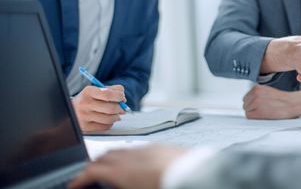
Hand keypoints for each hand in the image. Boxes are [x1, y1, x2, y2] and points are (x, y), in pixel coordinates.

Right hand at [69, 145, 186, 188]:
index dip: (79, 179)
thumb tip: (107, 182)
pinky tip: (133, 163)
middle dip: (93, 166)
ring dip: (109, 158)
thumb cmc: (167, 185)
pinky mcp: (160, 146)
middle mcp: (131, 156)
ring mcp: (146, 149)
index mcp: (121, 171)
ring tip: (108, 169)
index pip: (91, 171)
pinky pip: (137, 148)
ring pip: (120, 150)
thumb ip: (117, 186)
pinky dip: (128, 155)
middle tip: (88, 177)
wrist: (195, 175)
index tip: (74, 185)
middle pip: (103, 156)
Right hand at [72, 85, 126, 131]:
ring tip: (116, 114)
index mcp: (88, 92)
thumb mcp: (96, 89)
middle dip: (120, 108)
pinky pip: (105, 126)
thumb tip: (123, 98)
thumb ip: (112, 90)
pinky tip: (108, 119)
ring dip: (117, 116)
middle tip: (122, 108)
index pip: (108, 94)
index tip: (122, 97)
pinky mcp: (85, 127)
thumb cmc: (88, 99)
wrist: (71, 109)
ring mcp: (84, 116)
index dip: (119, 96)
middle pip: (110, 108)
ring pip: (109, 119)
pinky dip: (110, 123)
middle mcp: (85, 104)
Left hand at [243, 85, 300, 118]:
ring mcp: (256, 103)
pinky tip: (263, 116)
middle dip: (251, 108)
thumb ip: (258, 95)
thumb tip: (249, 102)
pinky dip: (255, 118)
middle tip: (262, 111)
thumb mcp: (267, 91)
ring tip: (264, 113)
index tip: (257, 106)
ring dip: (253, 114)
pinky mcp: (259, 112)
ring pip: (247, 111)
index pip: (246, 98)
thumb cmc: (283, 100)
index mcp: (257, 88)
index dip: (251, 104)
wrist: (293, 104)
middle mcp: (255, 94)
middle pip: (245, 105)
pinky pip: (250, 117)